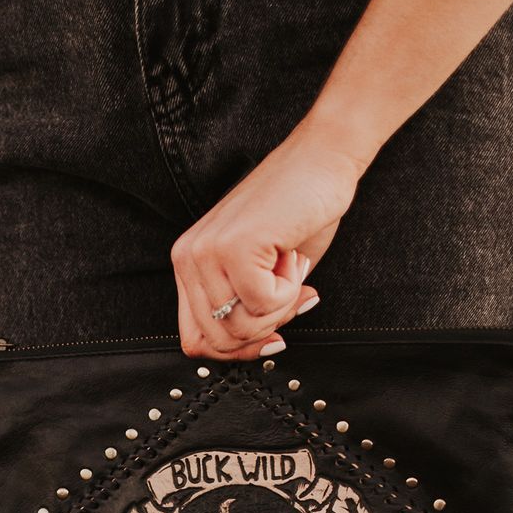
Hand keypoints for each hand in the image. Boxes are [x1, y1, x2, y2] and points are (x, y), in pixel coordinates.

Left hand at [171, 121, 365, 361]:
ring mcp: (207, 252)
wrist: (324, 161)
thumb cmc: (299, 214)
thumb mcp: (264, 275)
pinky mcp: (234, 246)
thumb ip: (246, 312)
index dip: (239, 351)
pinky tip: (292, 256)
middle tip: (290, 292)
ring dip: (280, 307)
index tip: (274, 338)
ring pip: (242, 327)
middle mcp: (188, 257)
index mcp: (188, 265)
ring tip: (289, 266)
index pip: (197, 341)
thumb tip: (256, 349)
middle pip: (220, 341)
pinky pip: (263, 304)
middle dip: (266, 328)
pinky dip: (290, 291)